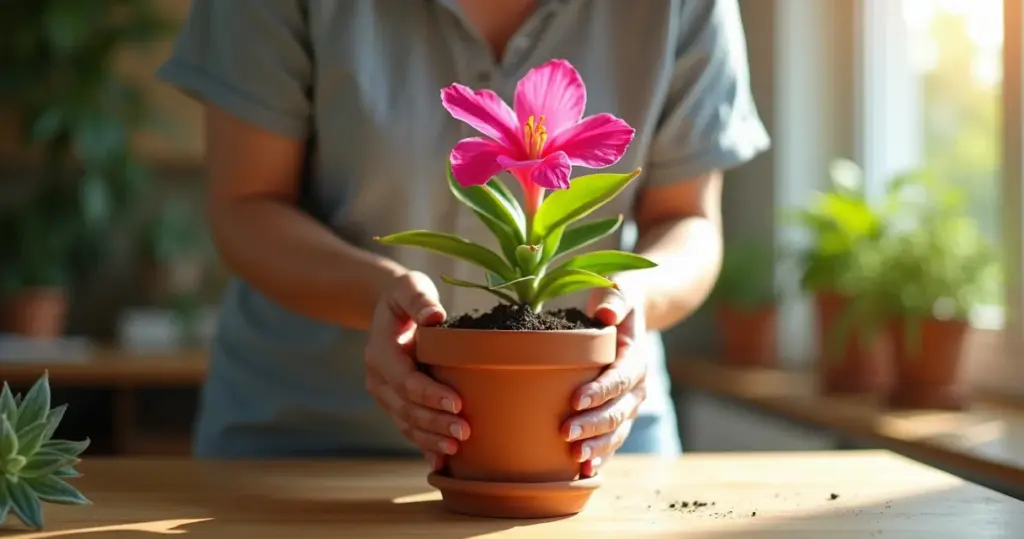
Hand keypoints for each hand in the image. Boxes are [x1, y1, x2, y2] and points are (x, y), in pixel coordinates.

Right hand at [364, 271, 470, 470]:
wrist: (390, 310)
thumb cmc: (406, 296)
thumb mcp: (409, 287)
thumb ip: (419, 299)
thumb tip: (434, 315)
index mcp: (381, 352)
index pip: (405, 380)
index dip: (429, 394)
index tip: (457, 402)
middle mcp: (378, 378)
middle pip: (405, 408)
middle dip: (434, 422)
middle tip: (465, 432)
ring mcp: (385, 395)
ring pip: (406, 423)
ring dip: (430, 438)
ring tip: (456, 447)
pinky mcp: (396, 404)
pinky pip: (408, 428)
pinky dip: (424, 445)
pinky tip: (440, 462)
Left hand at [563, 283, 647, 476]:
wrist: (633, 315)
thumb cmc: (616, 300)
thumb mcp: (617, 289)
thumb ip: (613, 299)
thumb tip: (605, 311)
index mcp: (635, 357)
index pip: (620, 378)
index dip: (600, 391)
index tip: (575, 400)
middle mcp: (638, 385)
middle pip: (618, 410)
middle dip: (594, 425)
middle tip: (565, 434)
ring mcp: (631, 403)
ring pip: (618, 430)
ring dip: (598, 446)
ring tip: (576, 459)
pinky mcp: (621, 414)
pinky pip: (613, 439)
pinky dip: (602, 455)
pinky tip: (585, 471)